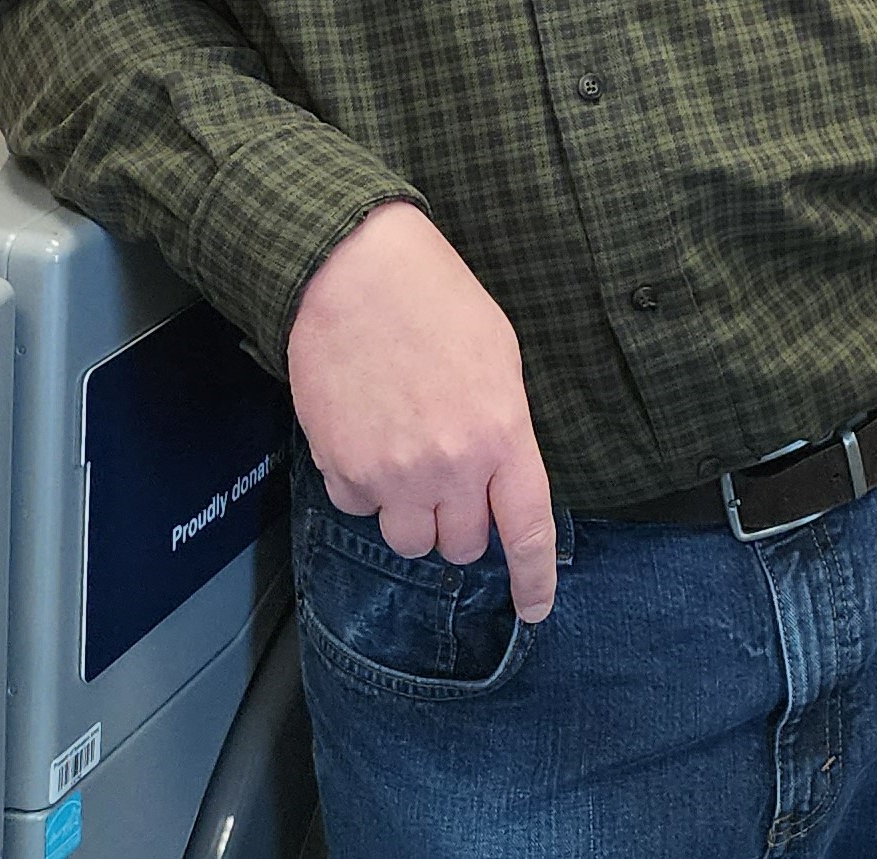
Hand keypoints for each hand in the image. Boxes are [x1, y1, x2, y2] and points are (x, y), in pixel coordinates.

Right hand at [286, 201, 559, 621]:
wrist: (353, 268)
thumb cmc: (432, 298)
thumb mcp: (497, 354)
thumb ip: (502, 425)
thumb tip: (495, 476)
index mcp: (501, 433)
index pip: (526, 531)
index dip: (534, 580)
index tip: (533, 609)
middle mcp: (450, 465)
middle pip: (460, 544)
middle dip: (457, 521)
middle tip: (445, 474)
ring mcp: (392, 472)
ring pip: (408, 541)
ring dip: (409, 513)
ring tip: (401, 455)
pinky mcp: (343, 467)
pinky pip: (359, 508)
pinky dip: (363, 486)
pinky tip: (363, 432)